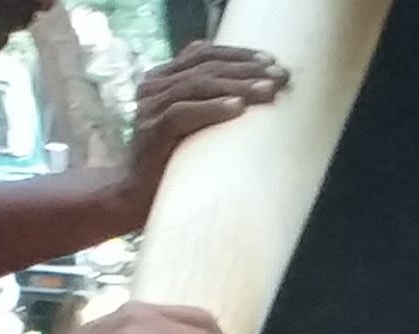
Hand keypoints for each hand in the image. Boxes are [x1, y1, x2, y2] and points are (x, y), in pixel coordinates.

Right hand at [122, 44, 289, 220]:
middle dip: (247, 69)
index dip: (238, 54)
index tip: (272, 60)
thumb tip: (260, 91)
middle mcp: (154, 86)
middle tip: (281, 75)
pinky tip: (239, 108)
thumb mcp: (197, 124)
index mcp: (165, 78)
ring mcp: (150, 107)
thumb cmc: (177, 160)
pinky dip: (212, 108)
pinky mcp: (151, 132)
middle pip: (205, 67)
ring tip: (269, 90)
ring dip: (237, 86)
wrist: (138, 196)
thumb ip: (212, 103)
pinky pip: (182, 113)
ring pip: (197, 86)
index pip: (202, 53)